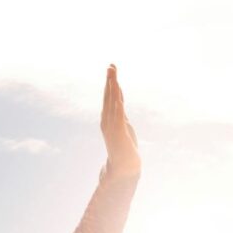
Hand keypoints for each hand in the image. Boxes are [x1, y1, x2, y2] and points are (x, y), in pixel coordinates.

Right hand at [101, 63, 140, 178]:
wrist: (124, 167)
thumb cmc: (124, 150)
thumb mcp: (124, 127)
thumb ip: (121, 114)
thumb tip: (119, 103)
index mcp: (108, 119)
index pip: (110, 97)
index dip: (111, 83)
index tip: (112, 69)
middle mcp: (107, 120)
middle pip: (108, 96)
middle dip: (110, 80)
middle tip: (111, 65)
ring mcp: (111, 126)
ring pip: (112, 102)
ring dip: (113, 87)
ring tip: (113, 74)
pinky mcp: (118, 132)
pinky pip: (118, 114)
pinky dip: (118, 104)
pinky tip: (119, 94)